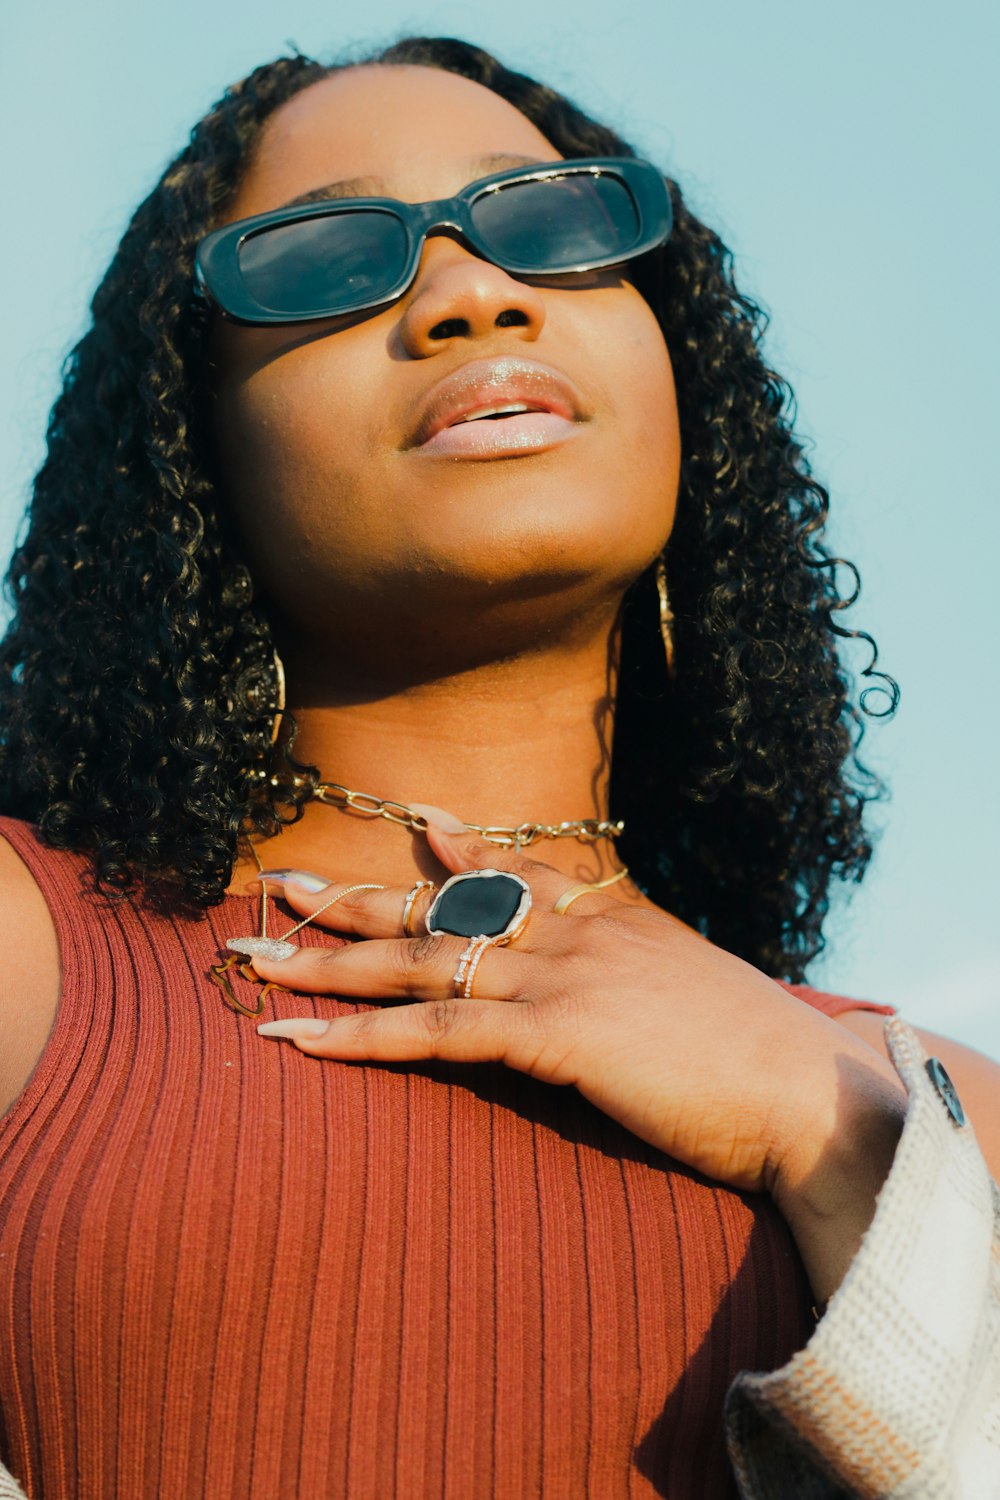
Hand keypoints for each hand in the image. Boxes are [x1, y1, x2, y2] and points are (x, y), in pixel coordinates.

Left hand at [247, 819, 905, 1302]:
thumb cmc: (755, 1051)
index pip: (509, 870)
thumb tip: (614, 948)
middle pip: (437, 910)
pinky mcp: (560, 1035)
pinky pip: (442, 1033)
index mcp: (606, 916)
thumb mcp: (690, 982)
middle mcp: (572, 931)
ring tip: (248, 965)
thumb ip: (635, 956)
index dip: (447, 853)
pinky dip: (365, 1038)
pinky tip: (304, 1041)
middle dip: (348, 901)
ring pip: (420, 963)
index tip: (402, 828)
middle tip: (273, 889)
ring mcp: (563, 977)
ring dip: (325, 966)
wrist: (810, 1091)